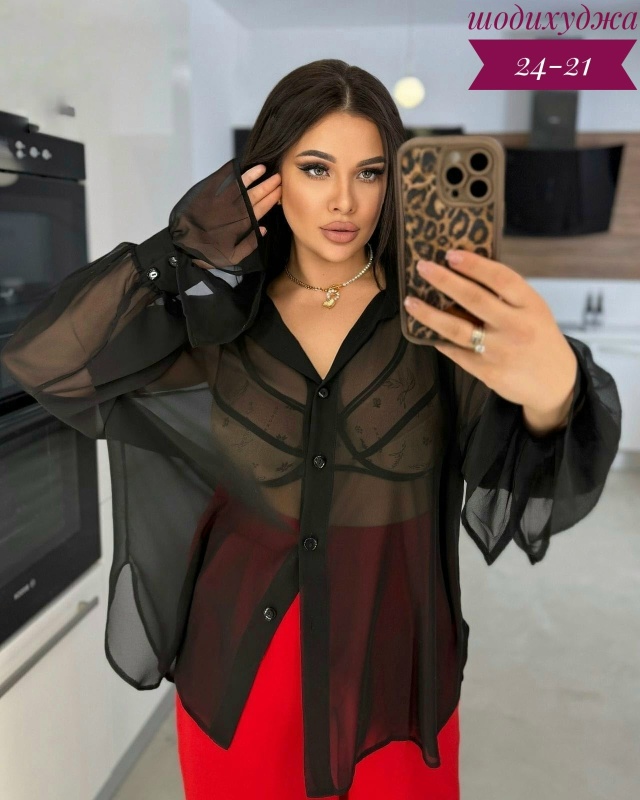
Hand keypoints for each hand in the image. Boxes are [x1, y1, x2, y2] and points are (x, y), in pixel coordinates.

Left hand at [192, 164, 280, 269]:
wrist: (183, 246)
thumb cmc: (209, 253)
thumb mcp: (233, 256)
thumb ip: (250, 244)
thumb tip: (263, 228)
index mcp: (242, 224)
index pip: (261, 208)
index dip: (272, 199)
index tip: (281, 191)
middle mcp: (234, 209)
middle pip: (254, 195)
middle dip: (268, 186)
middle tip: (279, 177)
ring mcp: (222, 200)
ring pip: (241, 186)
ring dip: (253, 176)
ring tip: (263, 168)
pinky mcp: (209, 195)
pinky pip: (223, 182)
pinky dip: (233, 175)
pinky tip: (240, 168)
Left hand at [404, 249, 577, 415]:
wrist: (555, 383)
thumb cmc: (539, 338)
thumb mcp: (534, 311)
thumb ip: (506, 296)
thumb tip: (463, 274)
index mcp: (530, 305)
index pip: (500, 277)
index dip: (474, 264)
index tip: (450, 254)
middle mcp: (516, 326)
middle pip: (473, 299)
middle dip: (444, 280)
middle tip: (422, 267)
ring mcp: (500, 351)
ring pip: (456, 328)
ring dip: (429, 314)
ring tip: (411, 302)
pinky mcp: (488, 372)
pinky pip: (456, 352)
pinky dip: (439, 339)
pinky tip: (425, 331)